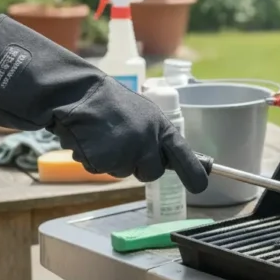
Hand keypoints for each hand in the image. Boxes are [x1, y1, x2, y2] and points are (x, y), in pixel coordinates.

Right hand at [51, 77, 208, 191]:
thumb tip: (170, 158)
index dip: (193, 173)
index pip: (183, 154)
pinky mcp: (104, 160)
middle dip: (139, 167)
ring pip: (123, 172)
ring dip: (113, 160)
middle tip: (123, 144)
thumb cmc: (111, 103)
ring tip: (103, 134)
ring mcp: (126, 152)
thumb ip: (157, 136)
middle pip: (152, 174)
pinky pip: (101, 169)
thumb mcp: (145, 114)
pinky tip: (90, 139)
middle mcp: (148, 142)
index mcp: (161, 128)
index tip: (200, 187)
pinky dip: (93, 158)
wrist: (78, 93)